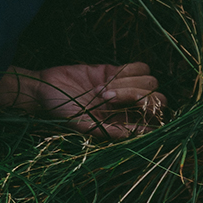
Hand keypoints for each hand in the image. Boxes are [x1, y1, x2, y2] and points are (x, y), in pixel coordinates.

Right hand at [24, 62, 163, 136]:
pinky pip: (142, 67)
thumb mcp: (81, 125)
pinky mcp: (119, 71)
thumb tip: (134, 136)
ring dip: (127, 84)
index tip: (133, 114)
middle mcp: (130, 108)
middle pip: (158, 99)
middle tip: (107, 99)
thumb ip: (107, 131)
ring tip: (101, 90)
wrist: (43, 89)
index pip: (157, 121)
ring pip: (151, 82)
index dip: (151, 116)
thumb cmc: (59, 112)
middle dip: (136, 97)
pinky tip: (109, 76)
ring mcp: (127, 87)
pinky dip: (130, 70)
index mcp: (125, 125)